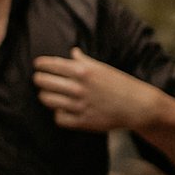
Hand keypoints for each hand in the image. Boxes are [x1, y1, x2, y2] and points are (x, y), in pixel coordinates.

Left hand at [32, 47, 162, 133]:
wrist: (137, 106)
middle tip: (40, 79)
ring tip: (49, 94)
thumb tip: (72, 52)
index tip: (38, 65)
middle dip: (39, 79)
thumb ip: (83, 61)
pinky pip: (58, 118)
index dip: (40, 65)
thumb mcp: (102, 68)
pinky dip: (58, 114)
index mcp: (83, 71)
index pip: (50, 65)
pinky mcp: (82, 121)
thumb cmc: (119, 84)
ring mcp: (79, 105)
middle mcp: (79, 88)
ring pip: (47, 100)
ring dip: (45, 96)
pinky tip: (62, 109)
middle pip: (43, 82)